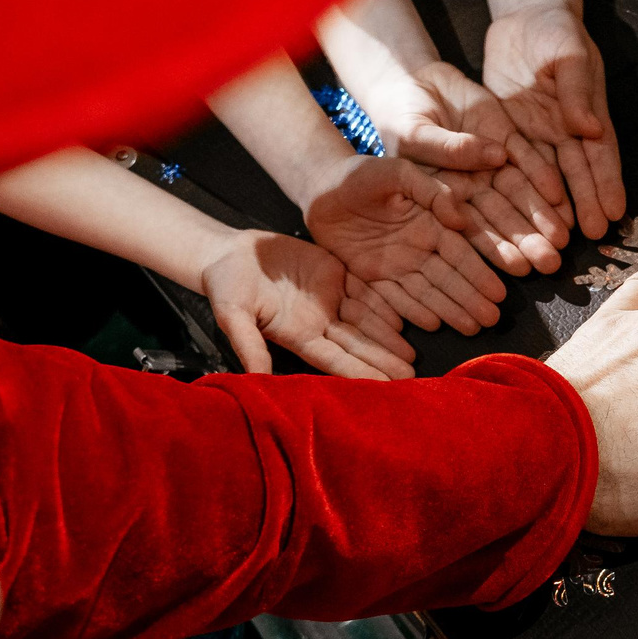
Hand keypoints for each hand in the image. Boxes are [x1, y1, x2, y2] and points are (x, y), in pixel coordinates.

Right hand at [196, 228, 415, 380]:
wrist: (229, 252)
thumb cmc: (224, 285)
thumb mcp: (232, 314)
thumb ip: (248, 344)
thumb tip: (256, 378)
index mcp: (298, 335)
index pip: (333, 359)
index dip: (358, 371)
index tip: (383, 386)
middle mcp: (318, 322)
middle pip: (357, 343)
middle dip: (382, 359)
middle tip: (411, 376)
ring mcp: (329, 299)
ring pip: (366, 318)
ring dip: (389, 336)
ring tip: (413, 354)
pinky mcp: (335, 274)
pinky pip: (365, 289)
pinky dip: (385, 302)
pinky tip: (407, 315)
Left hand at [303, 154, 506, 335]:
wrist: (322, 187)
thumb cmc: (363, 174)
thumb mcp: (400, 173)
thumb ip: (432, 192)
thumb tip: (461, 220)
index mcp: (432, 222)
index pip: (461, 252)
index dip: (480, 272)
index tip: (499, 292)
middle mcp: (420, 247)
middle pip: (450, 278)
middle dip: (472, 299)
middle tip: (493, 320)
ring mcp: (398, 265)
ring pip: (429, 292)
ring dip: (451, 310)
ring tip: (473, 329)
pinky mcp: (374, 277)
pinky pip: (396, 298)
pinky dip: (414, 311)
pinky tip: (434, 325)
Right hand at [358, 61, 570, 274]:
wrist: (413, 81)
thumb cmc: (401, 116)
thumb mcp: (415, 134)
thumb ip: (449, 150)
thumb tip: (496, 158)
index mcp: (445, 196)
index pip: (473, 228)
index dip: (495, 249)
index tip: (519, 268)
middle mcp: (474, 185)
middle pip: (503, 217)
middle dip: (527, 240)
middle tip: (551, 263)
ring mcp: (492, 162)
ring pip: (521, 193)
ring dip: (542, 215)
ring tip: (563, 238)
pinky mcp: (507, 136)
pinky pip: (529, 158)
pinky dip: (543, 175)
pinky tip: (560, 196)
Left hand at [485, 5, 626, 239]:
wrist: (522, 16)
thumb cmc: (555, 30)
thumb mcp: (570, 53)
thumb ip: (577, 90)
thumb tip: (589, 129)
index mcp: (587, 114)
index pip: (601, 154)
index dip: (608, 184)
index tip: (616, 213)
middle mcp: (565, 132)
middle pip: (576, 175)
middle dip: (585, 206)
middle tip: (592, 238)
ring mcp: (538, 136)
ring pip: (546, 179)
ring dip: (554, 209)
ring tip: (559, 239)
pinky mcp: (508, 134)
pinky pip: (514, 169)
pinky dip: (521, 194)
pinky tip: (521, 219)